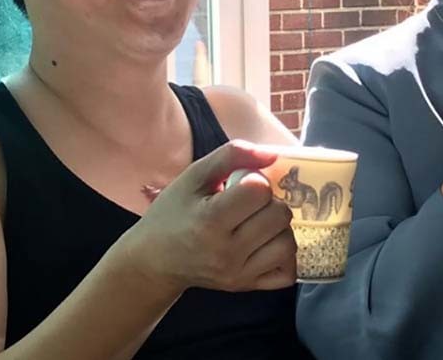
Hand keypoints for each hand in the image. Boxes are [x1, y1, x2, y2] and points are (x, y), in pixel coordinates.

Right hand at [124, 140, 296, 292]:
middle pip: (279, 216)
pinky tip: (266, 245)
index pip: (260, 191)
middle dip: (270, 202)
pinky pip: (286, 274)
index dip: (255, 181)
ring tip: (257, 223)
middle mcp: (226, 251)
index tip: (239, 185)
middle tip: (249, 204)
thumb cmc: (173, 213)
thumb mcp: (193, 176)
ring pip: (288, 244)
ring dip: (279, 228)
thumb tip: (273, 154)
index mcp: (210, 220)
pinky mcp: (245, 286)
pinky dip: (283, 257)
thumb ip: (232, 155)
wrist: (155, 260)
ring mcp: (237, 274)